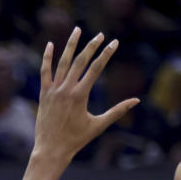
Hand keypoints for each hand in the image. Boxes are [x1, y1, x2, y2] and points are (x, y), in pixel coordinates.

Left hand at [34, 27, 138, 162]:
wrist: (51, 149)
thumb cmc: (76, 140)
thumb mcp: (98, 125)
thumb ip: (117, 111)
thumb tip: (136, 100)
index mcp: (80, 96)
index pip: (96, 69)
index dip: (106, 54)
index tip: (114, 42)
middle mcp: (66, 89)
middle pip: (80, 61)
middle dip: (91, 46)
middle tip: (100, 35)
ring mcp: (53, 90)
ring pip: (62, 62)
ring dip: (71, 45)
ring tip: (77, 30)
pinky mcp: (43, 94)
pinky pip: (45, 72)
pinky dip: (47, 58)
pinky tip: (50, 44)